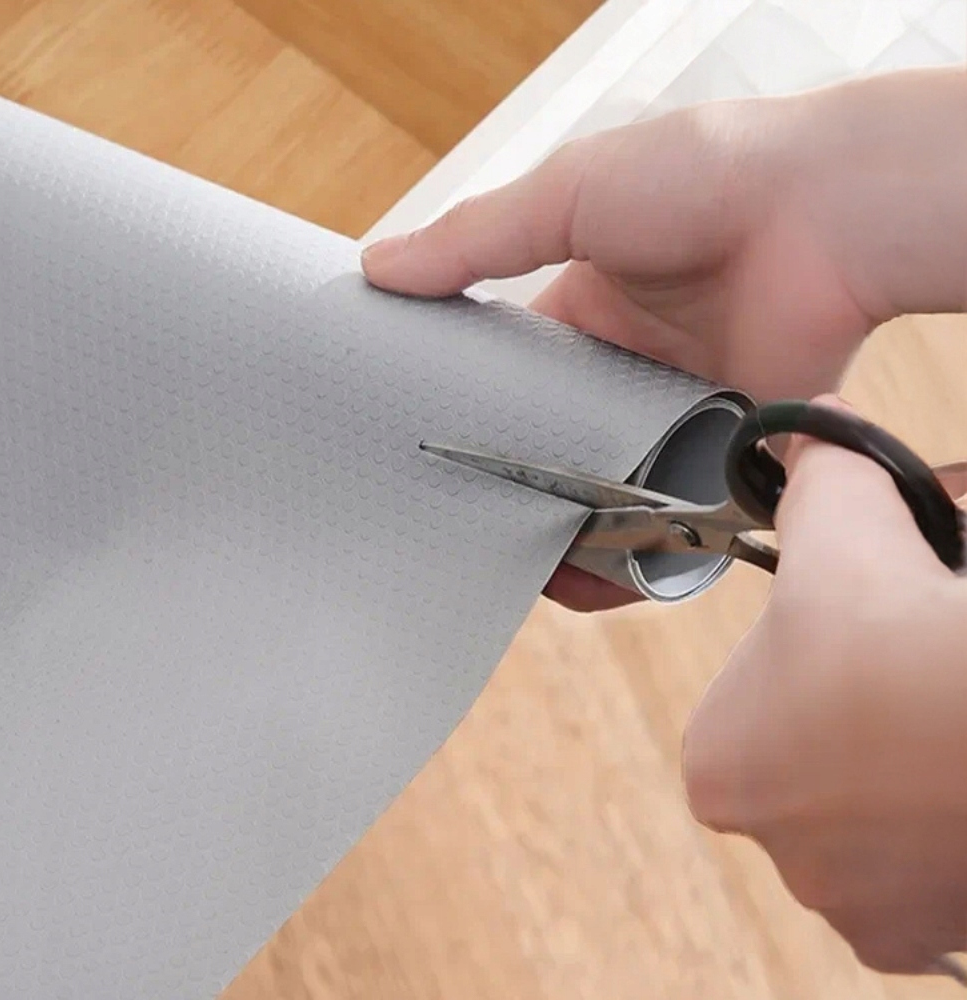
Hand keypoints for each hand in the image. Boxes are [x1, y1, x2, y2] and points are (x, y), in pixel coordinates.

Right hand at [362, 67, 966, 611]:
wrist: (823, 209)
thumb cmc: (700, 178)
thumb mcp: (564, 197)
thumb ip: (470, 243)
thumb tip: (377, 268)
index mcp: (581, 315)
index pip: (510, 386)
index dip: (472, 424)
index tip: (430, 463)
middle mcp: (626, 373)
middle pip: (558, 452)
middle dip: (522, 494)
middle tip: (477, 537)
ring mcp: (677, 416)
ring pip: (612, 495)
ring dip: (575, 534)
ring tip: (529, 575)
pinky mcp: (727, 451)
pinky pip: (677, 520)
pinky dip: (644, 553)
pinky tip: (598, 579)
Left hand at [684, 402, 966, 977]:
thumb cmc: (907, 630)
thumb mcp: (843, 523)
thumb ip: (814, 481)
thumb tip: (811, 438)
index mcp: (721, 767)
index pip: (753, 704)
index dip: (809, 657)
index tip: (856, 635)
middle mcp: (778, 854)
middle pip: (823, 765)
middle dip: (867, 713)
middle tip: (914, 666)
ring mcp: (865, 907)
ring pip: (889, 821)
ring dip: (916, 771)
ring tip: (944, 706)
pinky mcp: (947, 938)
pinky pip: (944, 875)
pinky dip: (957, 827)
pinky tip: (958, 773)